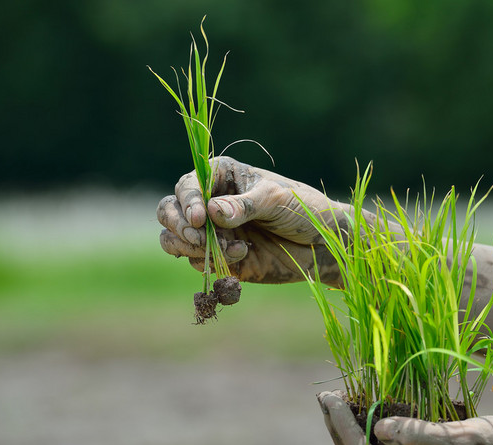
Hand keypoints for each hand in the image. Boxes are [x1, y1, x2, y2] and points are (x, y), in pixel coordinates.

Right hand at [157, 156, 342, 284]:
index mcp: (221, 175)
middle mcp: (211, 201)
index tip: (199, 220)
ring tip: (223, 249)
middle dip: (178, 225)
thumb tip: (211, 212)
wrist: (323, 244)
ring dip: (190, 246)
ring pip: (174, 238)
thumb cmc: (304, 209)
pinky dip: (211, 261)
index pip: (188, 184)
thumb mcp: (276, 201)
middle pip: (169, 210)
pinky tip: (244, 255)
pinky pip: (195, 261)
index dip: (187, 201)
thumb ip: (244, 206)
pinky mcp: (219, 257)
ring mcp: (212, 231)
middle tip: (199, 238)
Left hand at [317, 391, 492, 444]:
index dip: (340, 424)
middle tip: (326, 397)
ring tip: (341, 399)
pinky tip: (373, 405)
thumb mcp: (465, 440)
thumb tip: (380, 428)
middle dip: (339, 425)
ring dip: (354, 424)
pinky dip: (375, 422)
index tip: (327, 396)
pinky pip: (393, 441)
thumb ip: (422, 436)